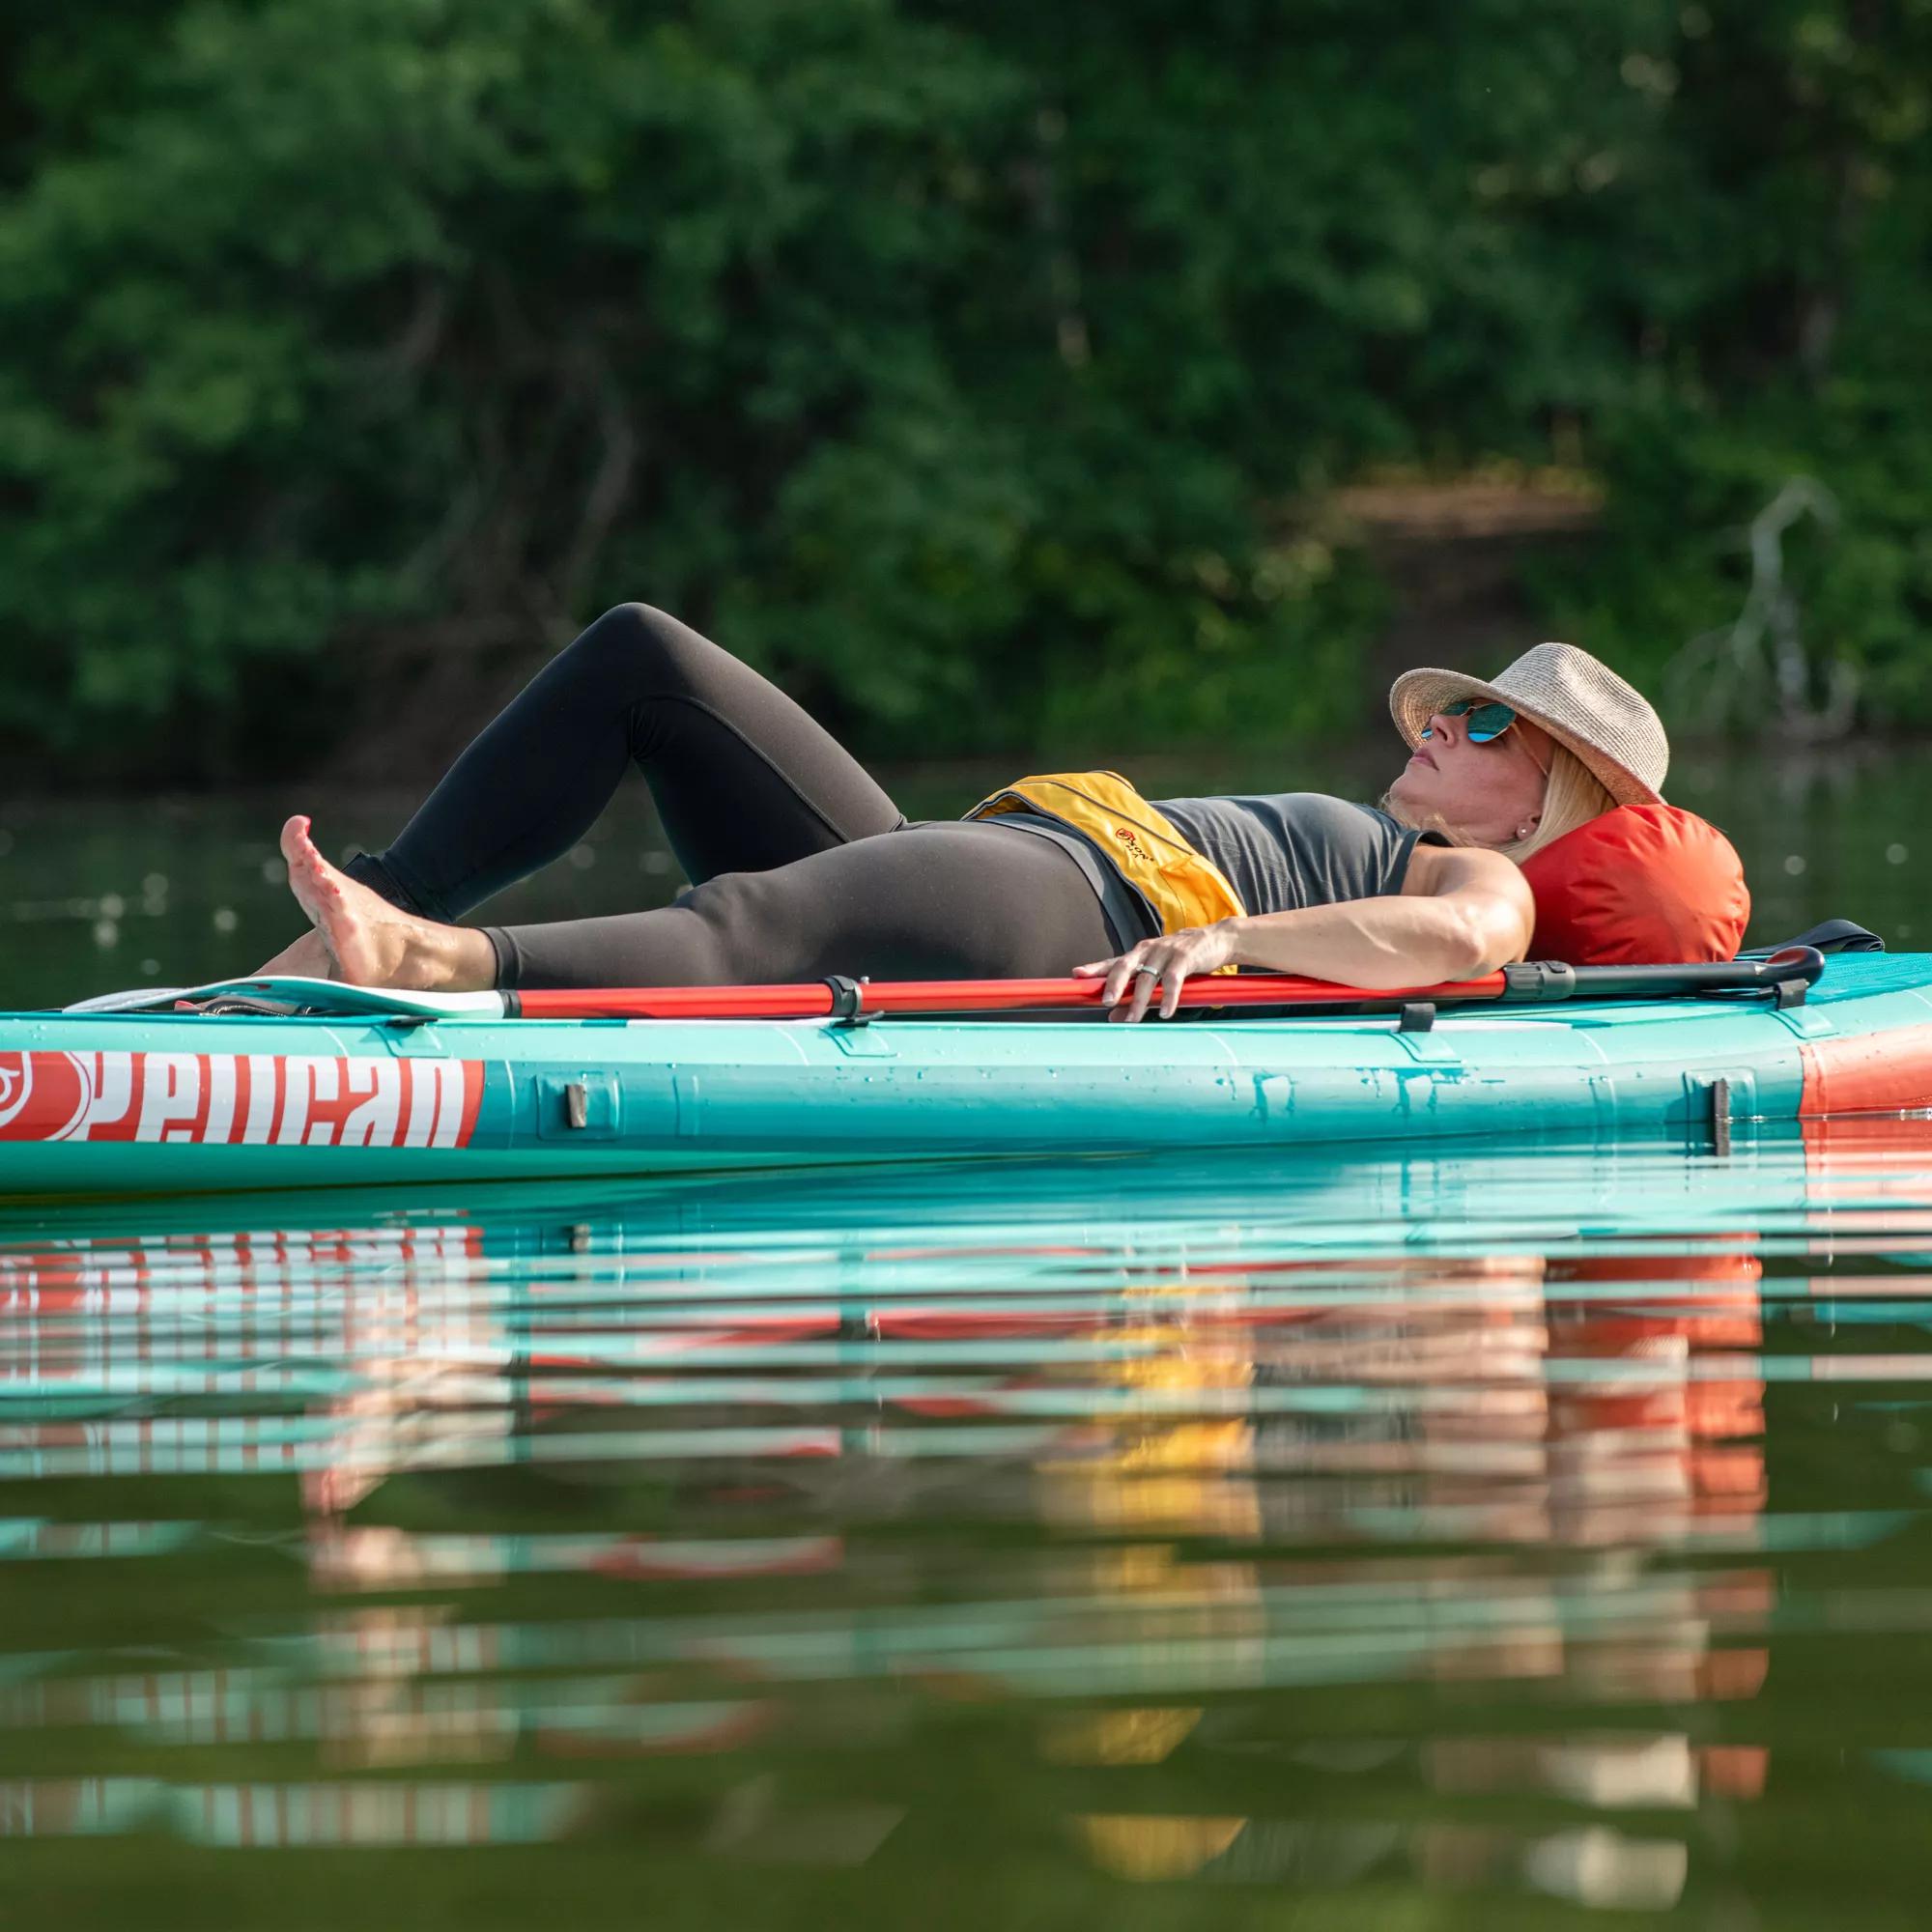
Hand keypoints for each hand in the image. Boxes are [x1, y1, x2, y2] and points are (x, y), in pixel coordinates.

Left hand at [1072, 924, 1237, 1021]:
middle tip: (1106, 1001)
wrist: (1215, 940)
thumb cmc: (1181, 960)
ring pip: (1147, 977)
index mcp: (1138, 954)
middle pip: (1125, 965)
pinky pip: (1173, 979)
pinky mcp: (1185, 957)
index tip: (1077, 974)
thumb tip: (1112, 1018)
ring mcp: (1166, 952)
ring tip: (1133, 1019)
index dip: (1094, 967)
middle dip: (1114, 983)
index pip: (1113, 961)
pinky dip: (1168, 997)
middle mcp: (1148, 950)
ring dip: (1139, 1000)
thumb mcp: (1157, 976)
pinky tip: (1164, 1012)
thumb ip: (1135, 996)